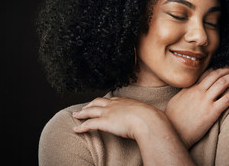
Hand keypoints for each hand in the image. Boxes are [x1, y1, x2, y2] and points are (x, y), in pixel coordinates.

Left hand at [73, 97, 195, 164]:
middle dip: (89, 105)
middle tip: (83, 107)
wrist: (148, 120)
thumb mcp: (148, 113)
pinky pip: (89, 124)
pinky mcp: (104, 122)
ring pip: (90, 111)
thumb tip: (153, 120)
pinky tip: (76, 129)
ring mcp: (108, 112)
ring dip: (81, 113)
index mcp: (124, 101)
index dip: (103, 102)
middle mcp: (114, 104)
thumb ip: (145, 115)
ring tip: (75, 115)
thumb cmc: (151, 118)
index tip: (100, 103)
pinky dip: (81, 126)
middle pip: (97, 102)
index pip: (110, 100)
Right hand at [165, 66, 228, 147]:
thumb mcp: (175, 101)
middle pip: (216, 75)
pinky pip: (228, 99)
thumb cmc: (171, 120)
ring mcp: (205, 100)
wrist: (173, 132)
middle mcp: (198, 91)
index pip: (205, 74)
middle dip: (228, 69)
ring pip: (223, 83)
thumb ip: (183, 93)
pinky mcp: (212, 111)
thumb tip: (187, 89)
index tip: (224, 68)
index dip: (216, 69)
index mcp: (190, 88)